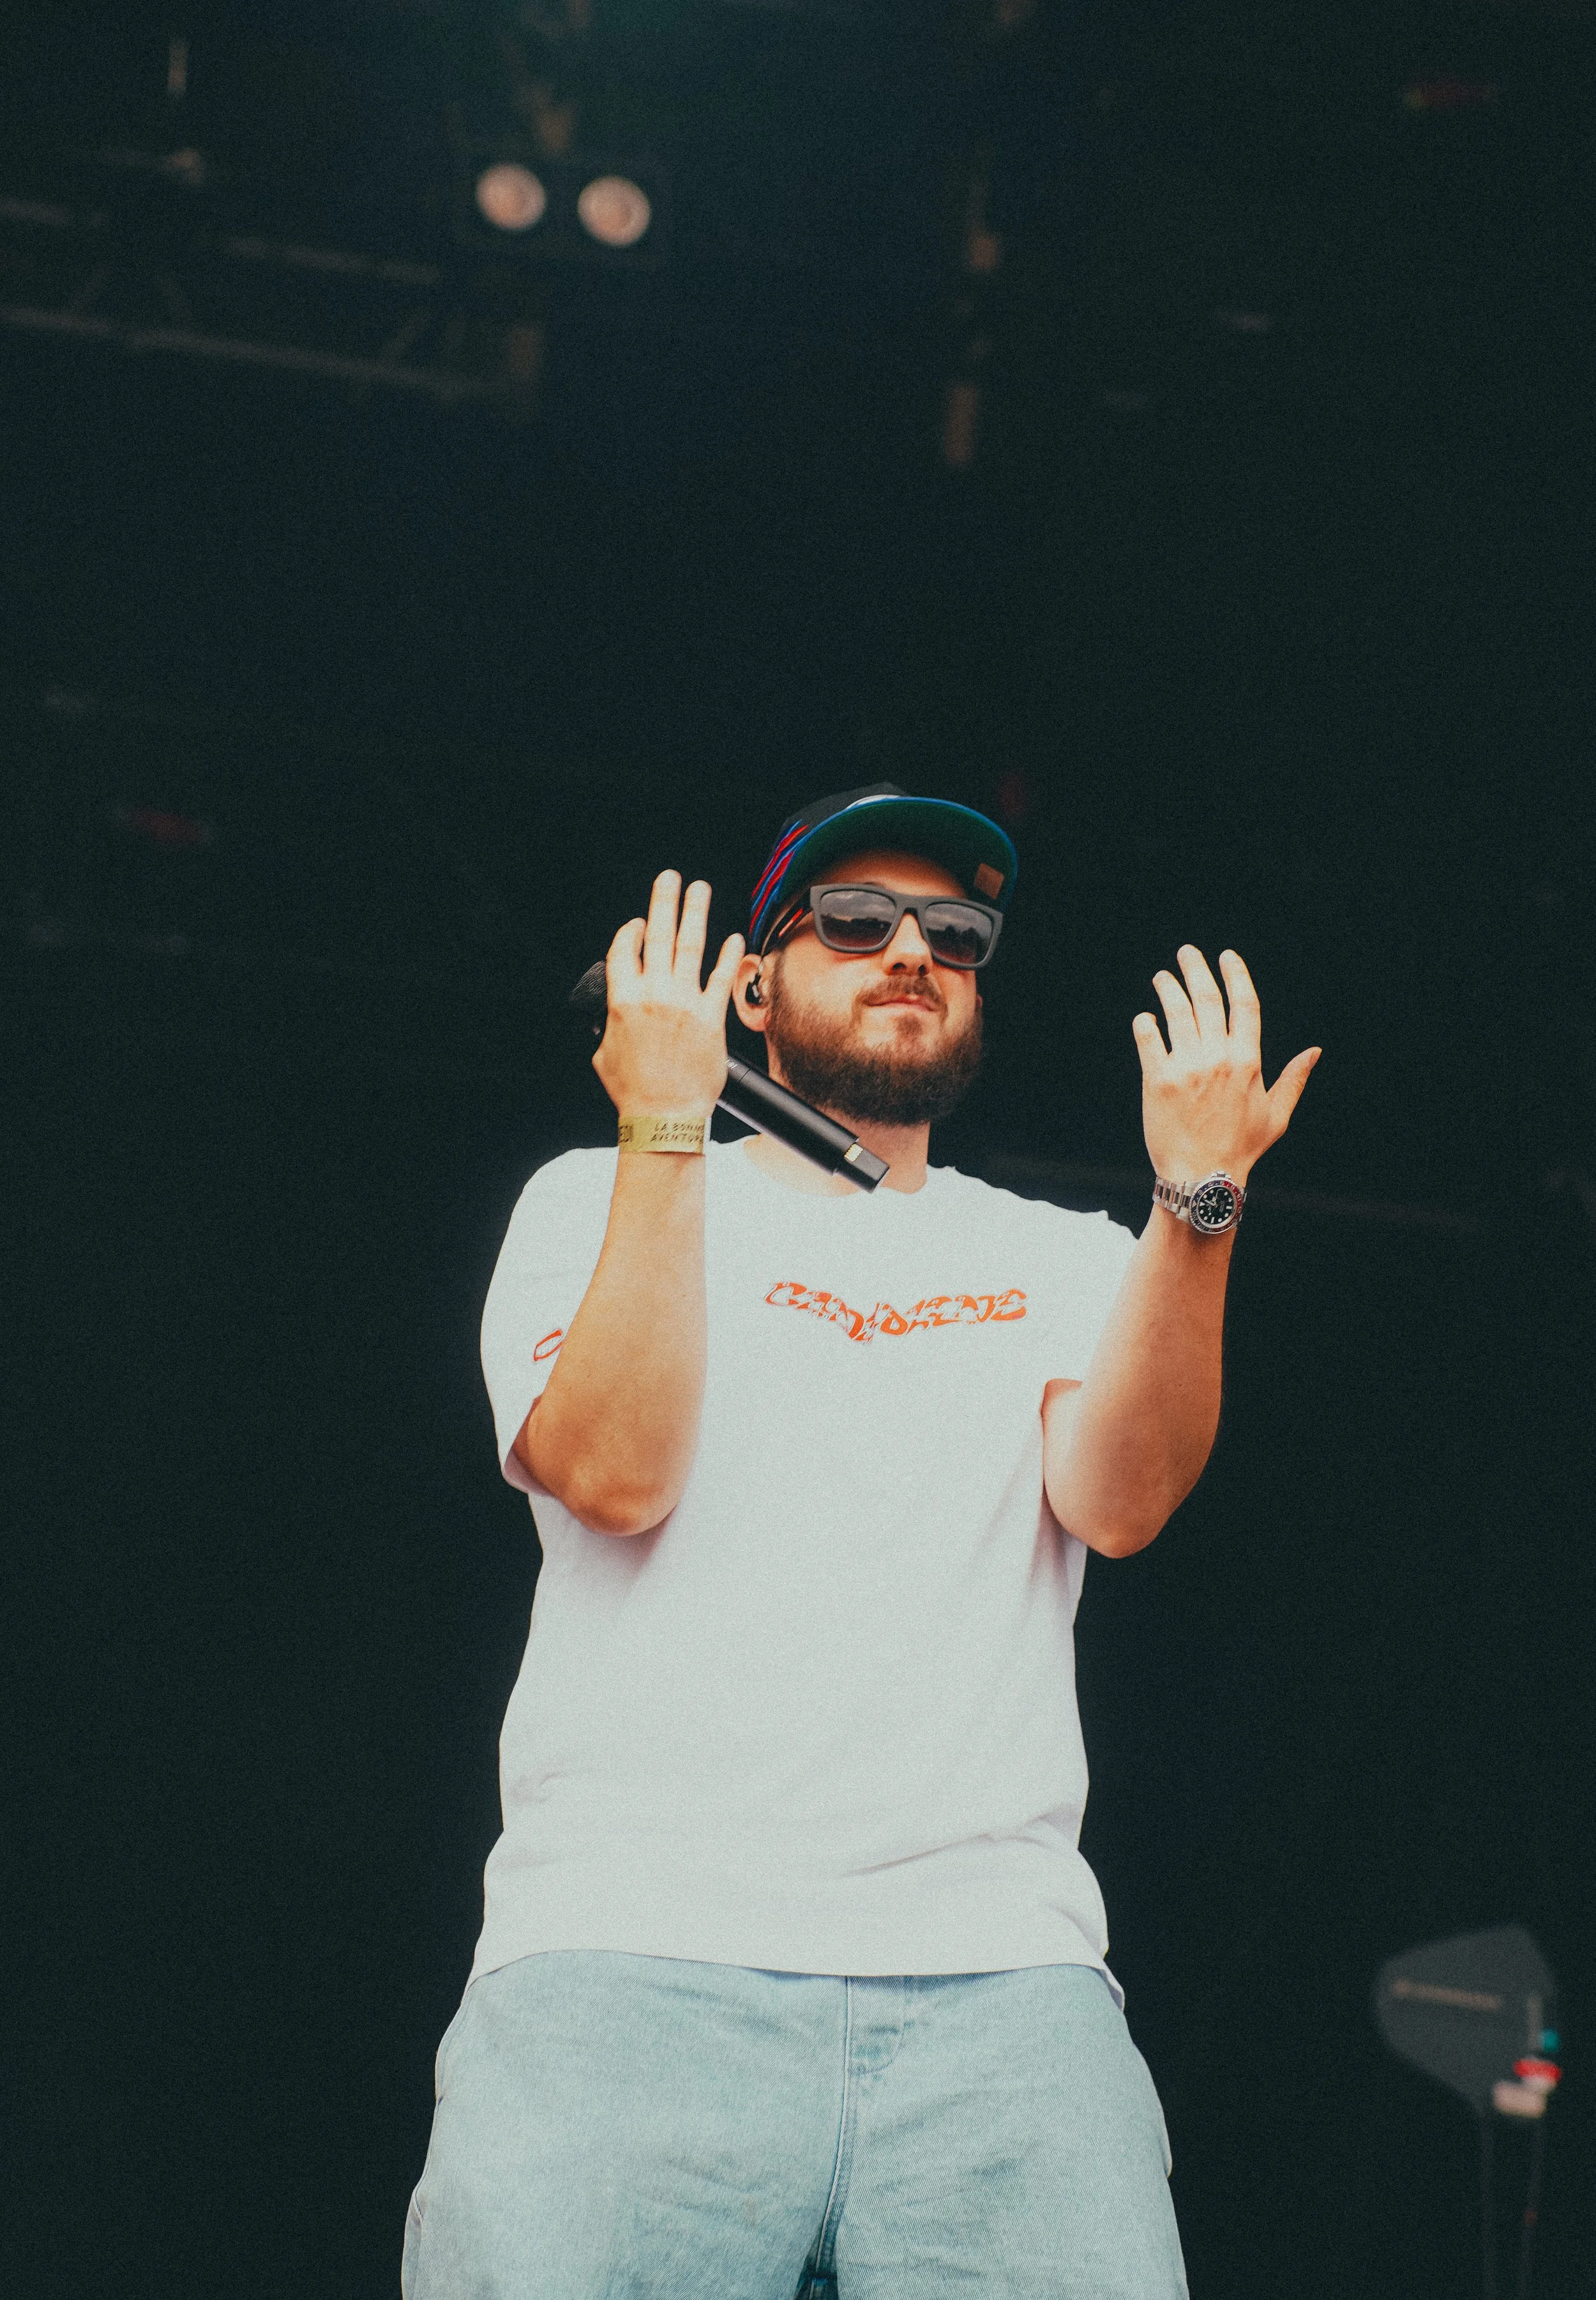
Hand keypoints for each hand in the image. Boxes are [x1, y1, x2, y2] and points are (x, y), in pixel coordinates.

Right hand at [593, 871, 744, 1120]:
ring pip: (690, 947)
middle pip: (657, 936)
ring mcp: (684, 1003)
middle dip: (663, 902)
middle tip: (669, 877)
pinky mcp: (711, 1017)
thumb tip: (614, 1019)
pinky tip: (734, 937)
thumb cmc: (633, 1092)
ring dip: (695, 913)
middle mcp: (653, 995)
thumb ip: (609, 1027)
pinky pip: (721, 978)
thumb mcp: (604, 1054)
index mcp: (623, 1001)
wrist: (663, 1116)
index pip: (624, 952)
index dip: (630, 933)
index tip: (637, 922)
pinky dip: (729, 955)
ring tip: (698, 889)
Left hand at [1132, 946, 1319, 1188]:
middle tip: (1186, 953)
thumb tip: (1315, 1051)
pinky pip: (1149, 1039)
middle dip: (1196, 970)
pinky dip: (1146, 1023)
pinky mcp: (1158, 1081)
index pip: (1244, 1004)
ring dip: (1168, 988)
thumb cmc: (1241, 1148)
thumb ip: (1293, 1079)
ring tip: (1162, 977)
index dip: (1235, 975)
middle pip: (1207, 999)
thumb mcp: (1276, 1115)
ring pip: (1176, 1013)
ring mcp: (1187, 1067)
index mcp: (1248, 1061)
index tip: (1226, 956)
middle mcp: (1218, 1058)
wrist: (1202, 1178)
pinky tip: (1146, 1017)